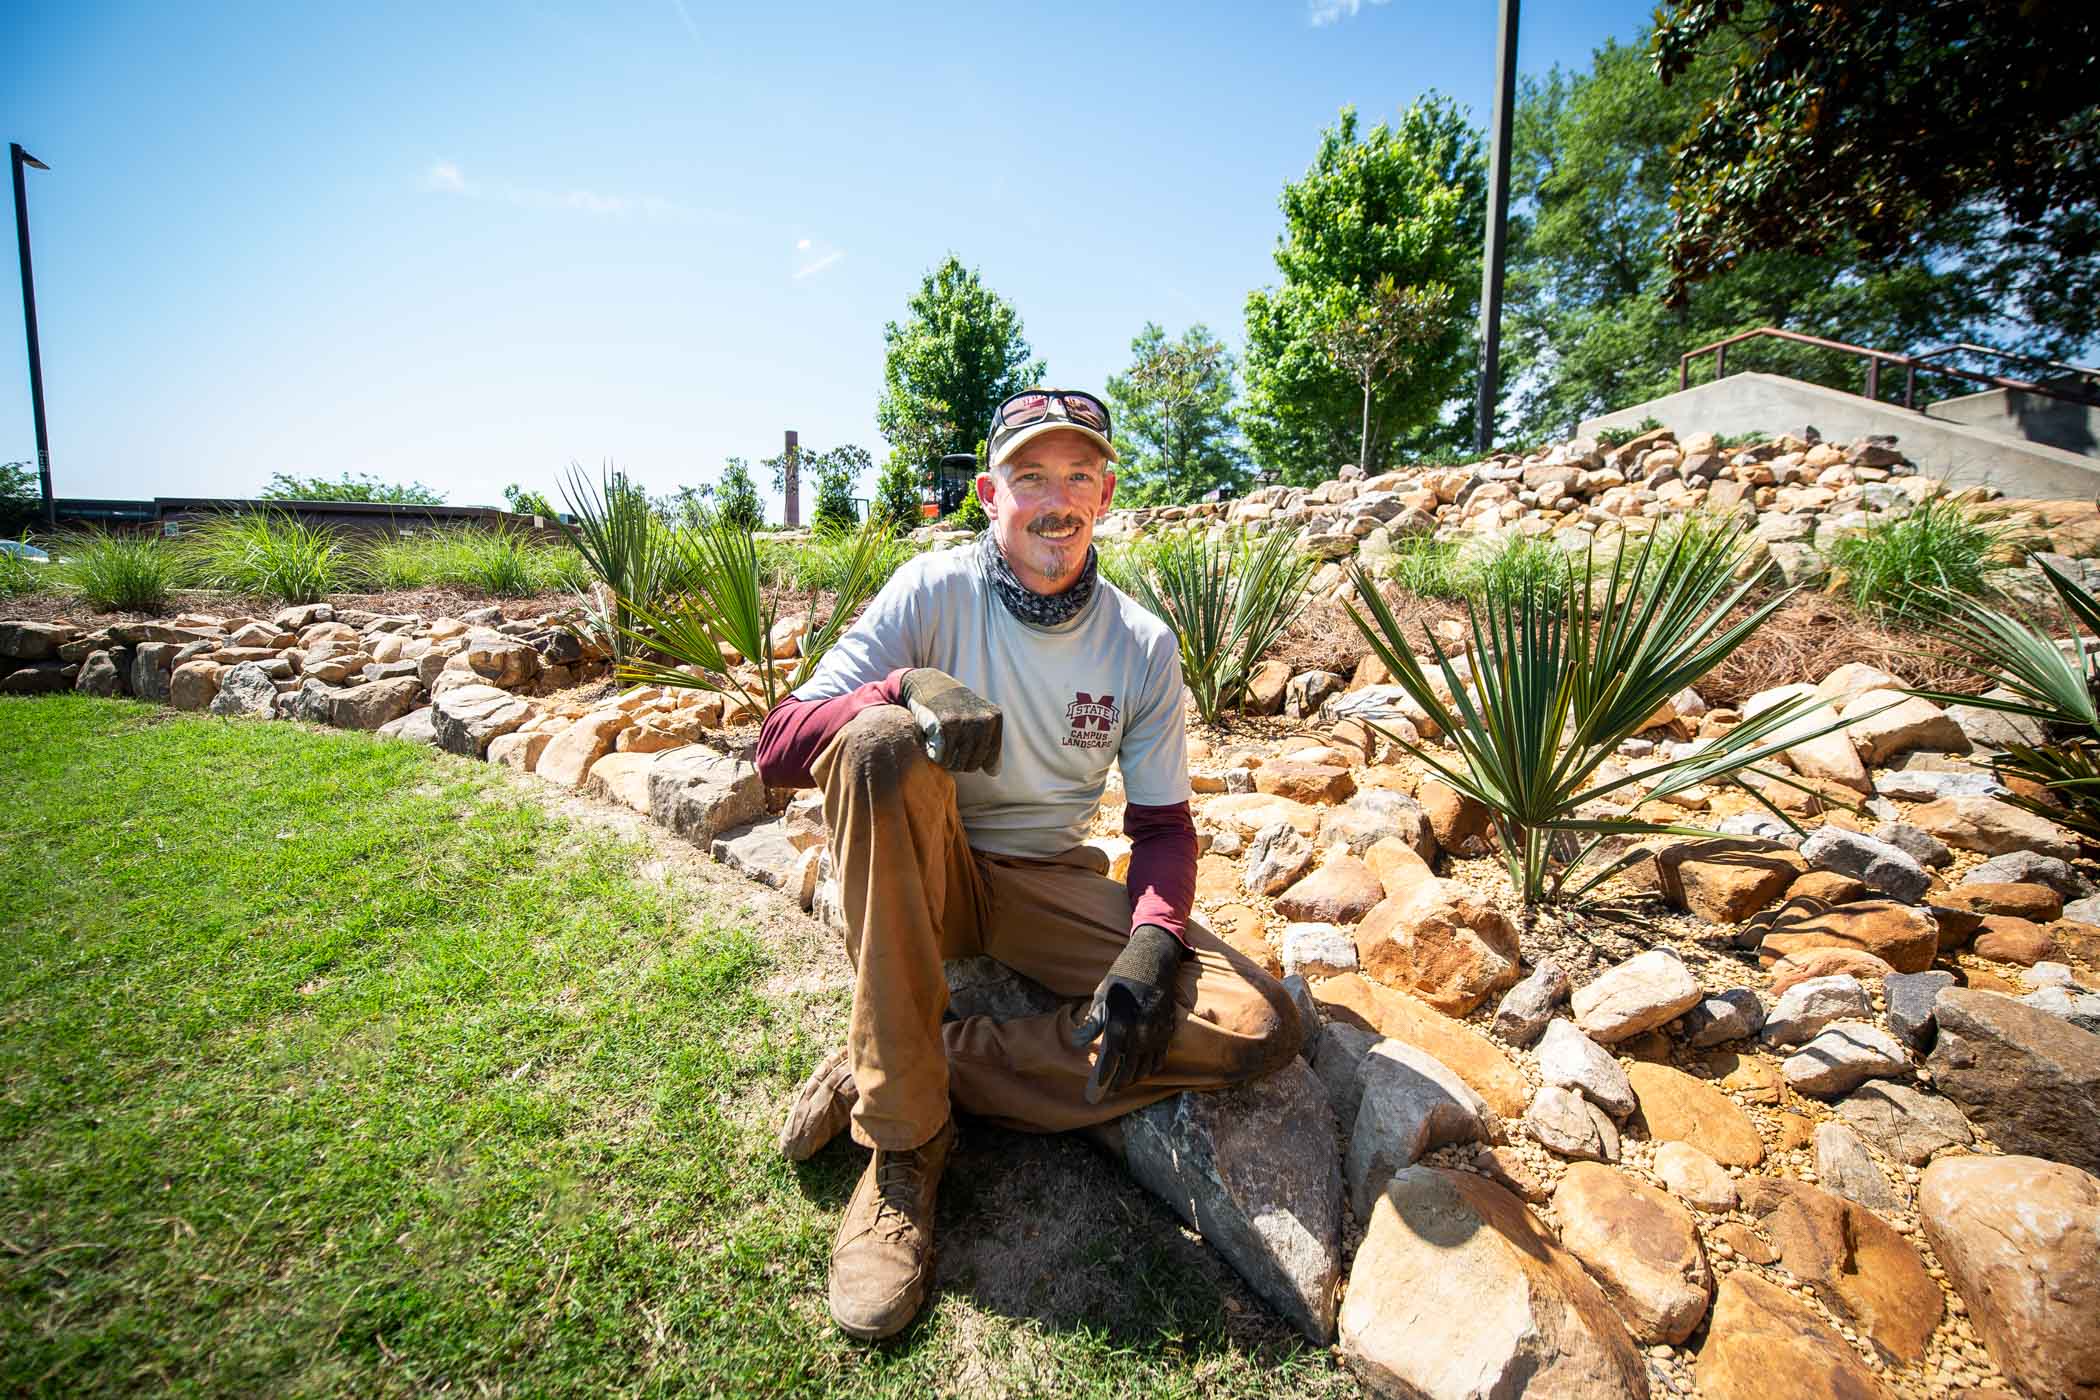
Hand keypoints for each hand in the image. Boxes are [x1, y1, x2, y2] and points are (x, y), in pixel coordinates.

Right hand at [897, 668, 1002, 773]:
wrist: (928, 683)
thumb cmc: (954, 707)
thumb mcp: (978, 720)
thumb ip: (988, 745)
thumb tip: (994, 773)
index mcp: (994, 718)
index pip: (988, 758)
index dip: (972, 760)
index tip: (960, 747)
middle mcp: (983, 719)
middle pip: (972, 765)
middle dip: (958, 763)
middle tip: (947, 748)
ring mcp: (965, 722)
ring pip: (956, 764)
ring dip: (945, 761)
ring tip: (940, 744)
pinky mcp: (945, 725)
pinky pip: (941, 758)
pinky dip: (933, 755)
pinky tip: (930, 740)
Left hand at [1070, 924, 1183, 1102]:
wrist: (1154, 959)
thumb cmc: (1123, 977)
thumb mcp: (1102, 995)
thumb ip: (1092, 1021)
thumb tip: (1079, 1041)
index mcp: (1120, 1024)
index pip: (1110, 1061)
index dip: (1103, 1079)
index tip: (1095, 1091)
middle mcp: (1140, 1033)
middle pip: (1129, 1070)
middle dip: (1118, 1083)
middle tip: (1109, 1090)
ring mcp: (1157, 1033)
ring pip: (1146, 1068)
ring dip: (1134, 1078)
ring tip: (1123, 1082)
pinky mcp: (1168, 1030)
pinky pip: (1160, 1058)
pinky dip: (1151, 1068)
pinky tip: (1142, 1070)